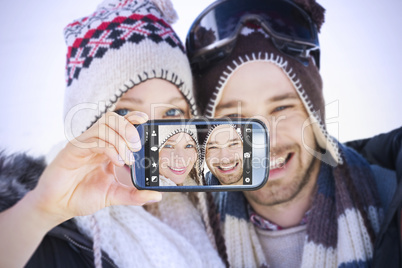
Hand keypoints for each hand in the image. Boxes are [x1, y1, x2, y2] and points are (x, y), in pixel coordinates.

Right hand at [28, 111, 161, 225]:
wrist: (58, 206)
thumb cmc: (82, 196)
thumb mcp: (114, 195)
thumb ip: (134, 195)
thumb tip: (156, 196)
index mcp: (106, 148)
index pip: (120, 124)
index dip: (133, 118)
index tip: (146, 120)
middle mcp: (95, 142)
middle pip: (113, 119)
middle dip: (129, 128)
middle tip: (138, 146)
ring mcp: (84, 144)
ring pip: (104, 126)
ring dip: (120, 138)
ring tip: (128, 157)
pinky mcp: (72, 150)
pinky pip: (93, 140)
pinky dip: (109, 148)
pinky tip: (117, 161)